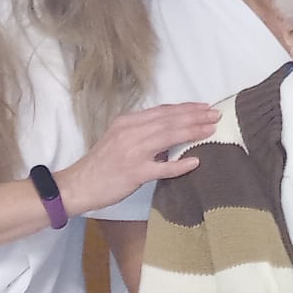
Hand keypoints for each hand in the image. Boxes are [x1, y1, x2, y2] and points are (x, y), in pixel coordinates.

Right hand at [54, 102, 217, 213]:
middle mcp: (130, 133)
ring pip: (168, 137)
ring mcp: (132, 152)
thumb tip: (171, 131)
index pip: (162, 111)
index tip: (204, 107)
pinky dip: (179, 165)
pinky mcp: (134, 173)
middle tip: (216, 114)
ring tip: (211, 129)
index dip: (185, 108)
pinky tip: (195, 161)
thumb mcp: (119, 139)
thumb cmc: (101, 164)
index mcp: (127, 122)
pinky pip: (162, 168)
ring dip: (192, 132)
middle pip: (169, 121)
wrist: (77, 185)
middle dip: (195, 116)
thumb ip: (142, 132)